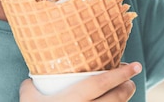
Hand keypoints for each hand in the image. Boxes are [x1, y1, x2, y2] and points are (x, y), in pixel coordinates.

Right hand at [19, 62, 140, 101]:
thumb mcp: (28, 101)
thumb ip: (30, 87)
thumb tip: (32, 78)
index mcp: (73, 99)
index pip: (102, 83)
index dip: (120, 73)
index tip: (135, 66)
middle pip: (116, 98)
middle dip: (128, 86)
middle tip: (131, 79)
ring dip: (124, 100)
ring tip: (125, 91)